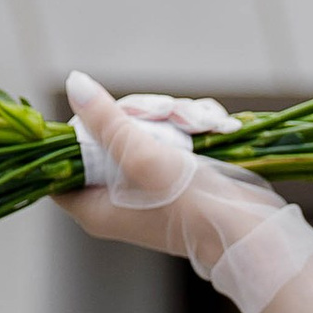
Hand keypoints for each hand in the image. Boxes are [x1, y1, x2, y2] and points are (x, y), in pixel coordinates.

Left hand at [54, 74, 245, 251]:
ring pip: (147, 127)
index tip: (98, 111)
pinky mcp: (180, 173)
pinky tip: (214, 126)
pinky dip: (195, 125)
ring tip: (201, 124)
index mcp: (95, 206)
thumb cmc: (192, 205)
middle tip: (168, 114)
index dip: (74, 132)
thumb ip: (106, 120)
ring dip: (177, 115)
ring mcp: (150, 183)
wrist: (250, 229)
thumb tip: (75, 83)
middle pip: (108, 133)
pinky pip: (176, 134)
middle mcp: (118, 196)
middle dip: (144, 114)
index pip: (62, 165)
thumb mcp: (142, 156)